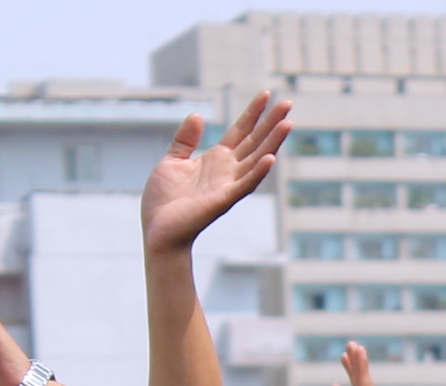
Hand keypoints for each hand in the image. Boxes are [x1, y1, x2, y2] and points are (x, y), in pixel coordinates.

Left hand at [142, 93, 291, 254]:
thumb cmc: (163, 202)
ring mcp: (227, 186)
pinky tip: (270, 159)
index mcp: (216, 160)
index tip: (266, 94)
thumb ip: (185, 140)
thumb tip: (197, 115)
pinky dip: (257, 173)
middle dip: (271, 123)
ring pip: (256, 160)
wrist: (157, 231)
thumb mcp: (171, 161)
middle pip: (254, 142)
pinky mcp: (222, 201)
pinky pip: (244, 185)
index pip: (240, 131)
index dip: (252, 113)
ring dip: (273, 143)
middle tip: (288, 102)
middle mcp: (227, 171)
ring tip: (287, 123)